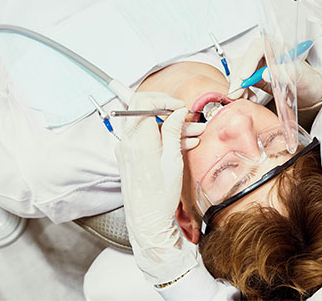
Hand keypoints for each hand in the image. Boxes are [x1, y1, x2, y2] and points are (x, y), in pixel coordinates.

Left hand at [115, 92, 197, 284]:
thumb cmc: (160, 197)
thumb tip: (176, 112)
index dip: (163, 99)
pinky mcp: (130, 157)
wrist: (147, 222)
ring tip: (194, 132)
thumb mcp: (173, 160)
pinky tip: (183, 142)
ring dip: (170, 125)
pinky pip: (146, 138)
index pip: (142, 101)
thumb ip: (172, 131)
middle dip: (168, 110)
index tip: (179, 106)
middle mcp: (127, 142)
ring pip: (148, 125)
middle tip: (186, 116)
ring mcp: (127, 150)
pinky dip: (163, 137)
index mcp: (138, 140)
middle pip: (143, 110)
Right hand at [227, 38, 321, 108]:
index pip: (258, 47)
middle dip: (238, 77)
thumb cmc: (309, 81)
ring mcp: (259, 67)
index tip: (245, 76)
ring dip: (238, 85)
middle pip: (245, 60)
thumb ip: (287, 73)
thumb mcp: (303, 77)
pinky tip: (248, 98)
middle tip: (237, 93)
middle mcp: (266, 56)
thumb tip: (267, 73)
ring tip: (244, 98)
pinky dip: (241, 91)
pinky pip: (242, 82)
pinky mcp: (256, 79)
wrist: (312, 93)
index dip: (249, 60)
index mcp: (278, 48)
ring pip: (240, 71)